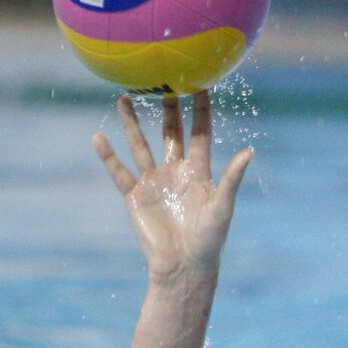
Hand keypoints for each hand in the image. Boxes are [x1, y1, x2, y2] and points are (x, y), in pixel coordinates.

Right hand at [93, 92, 253, 282]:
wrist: (182, 266)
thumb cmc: (209, 240)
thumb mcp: (223, 206)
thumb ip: (233, 178)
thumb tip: (250, 151)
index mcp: (199, 171)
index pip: (201, 133)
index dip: (201, 111)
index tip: (201, 85)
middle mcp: (176, 171)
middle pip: (171, 132)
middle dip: (168, 108)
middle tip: (164, 81)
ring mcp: (154, 182)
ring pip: (141, 145)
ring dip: (132, 123)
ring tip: (126, 97)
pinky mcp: (134, 196)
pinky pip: (119, 171)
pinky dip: (108, 155)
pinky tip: (98, 137)